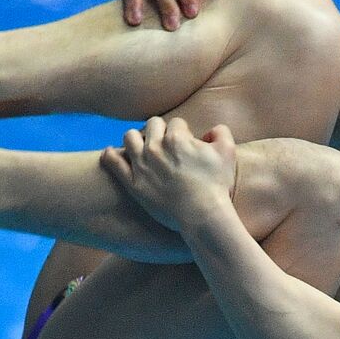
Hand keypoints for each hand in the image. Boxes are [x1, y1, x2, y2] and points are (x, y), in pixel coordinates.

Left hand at [100, 117, 236, 231]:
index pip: (177, 123)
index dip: (184, 133)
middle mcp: (156, 147)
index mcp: (177, 138)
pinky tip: (112, 153)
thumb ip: (221, 132)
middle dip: (160, 132)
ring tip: (143, 148)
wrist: (202, 215)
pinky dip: (111, 154)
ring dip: (137, 139)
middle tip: (166, 146)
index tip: (187, 145)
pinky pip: (113, 161)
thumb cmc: (217, 185)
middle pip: (152, 125)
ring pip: (129, 137)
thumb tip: (210, 131)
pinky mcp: (133, 183)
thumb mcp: (228, 152)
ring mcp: (141, 165)